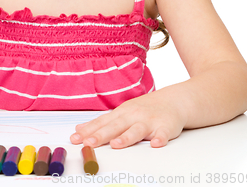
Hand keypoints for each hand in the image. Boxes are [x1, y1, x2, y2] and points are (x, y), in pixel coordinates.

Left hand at [70, 92, 185, 148]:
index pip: (102, 122)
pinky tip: (155, 144)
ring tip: (116, 145)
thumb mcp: (121, 113)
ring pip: (136, 130)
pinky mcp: (165, 127)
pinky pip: (163, 134)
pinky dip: (160, 138)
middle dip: (101, 135)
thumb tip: (79, 129)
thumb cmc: (143, 109)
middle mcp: (133, 116)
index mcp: (121, 113)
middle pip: (115, 126)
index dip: (88, 130)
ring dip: (126, 137)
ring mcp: (149, 121)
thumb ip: (102, 123)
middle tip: (88, 143)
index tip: (75, 138)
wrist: (172, 101)